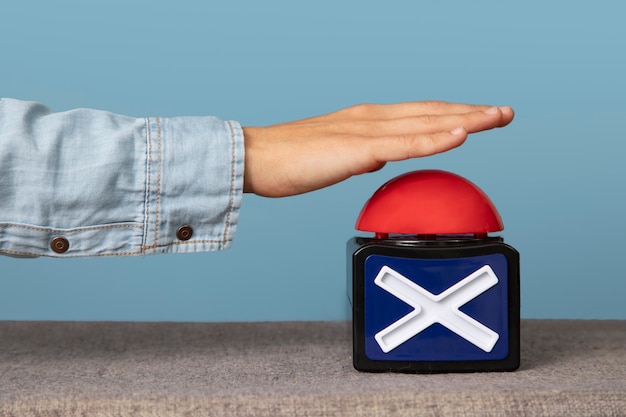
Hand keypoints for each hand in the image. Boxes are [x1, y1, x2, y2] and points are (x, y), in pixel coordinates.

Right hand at [242, 101, 513, 196]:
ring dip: (465, 118)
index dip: (452, 113)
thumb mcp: (335, 156)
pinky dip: (435, 139)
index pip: (419, 115)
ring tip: (496, 116)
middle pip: (431, 112)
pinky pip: (404, 144)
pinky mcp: (356, 148)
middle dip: (471, 111)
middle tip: (504, 112)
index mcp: (366, 121)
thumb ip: (361, 154)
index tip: (478, 116)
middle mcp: (371, 118)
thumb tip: (379, 158)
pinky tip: (461, 134)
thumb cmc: (288, 160)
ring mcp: (365, 131)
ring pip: (425, 123)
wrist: (256, 158)